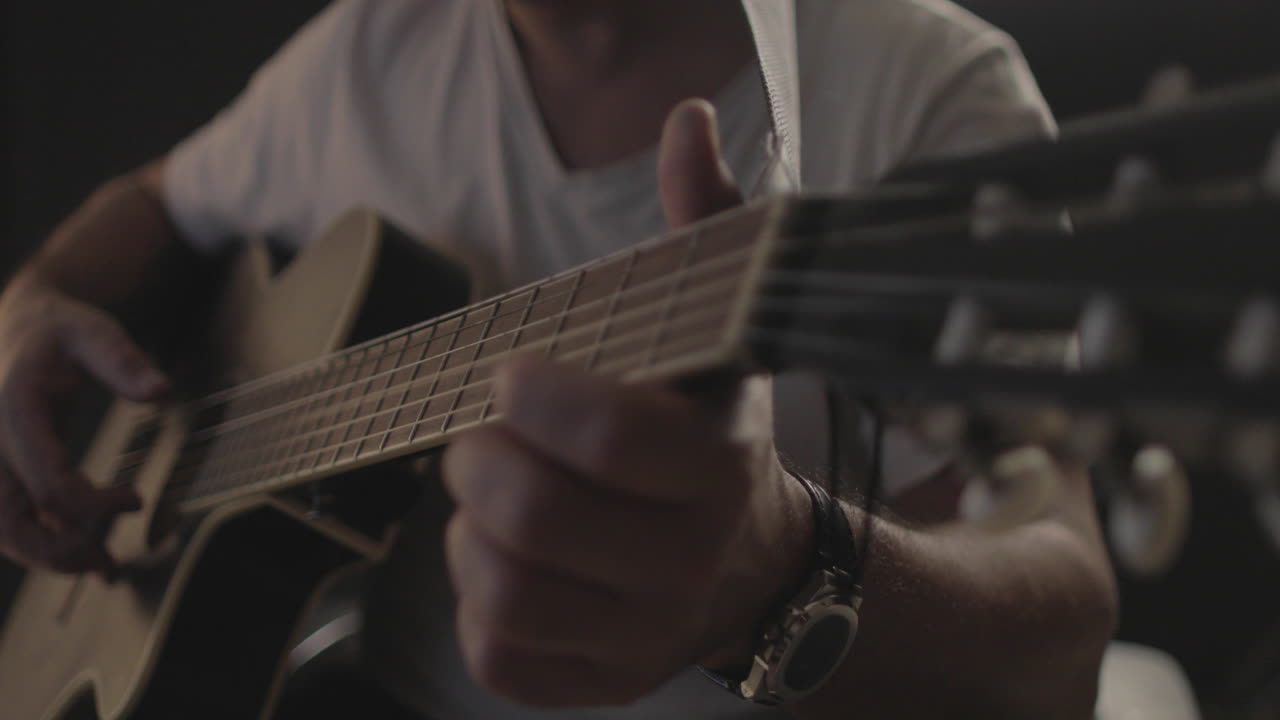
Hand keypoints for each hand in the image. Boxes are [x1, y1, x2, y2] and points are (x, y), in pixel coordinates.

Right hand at [0, 275, 167, 573]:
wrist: (22, 327)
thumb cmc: (61, 330)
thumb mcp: (94, 332)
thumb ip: (123, 361)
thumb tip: (160, 391)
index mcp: (13, 411)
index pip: (46, 481)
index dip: (92, 503)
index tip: (137, 499)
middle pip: (10, 522)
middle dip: (59, 551)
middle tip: (109, 559)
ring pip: (4, 530)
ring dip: (50, 558)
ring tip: (103, 568)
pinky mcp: (0, 473)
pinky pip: (11, 520)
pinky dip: (44, 543)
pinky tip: (85, 556)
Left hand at [441, 100, 813, 706]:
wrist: (754, 567)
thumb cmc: (711, 441)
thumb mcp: (719, 337)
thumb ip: (700, 230)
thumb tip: (686, 125)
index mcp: (714, 470)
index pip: (612, 442)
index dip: (536, 399)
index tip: (510, 375)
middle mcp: (687, 563)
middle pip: (534, 518)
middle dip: (476, 463)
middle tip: (480, 438)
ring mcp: (644, 635)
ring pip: (503, 593)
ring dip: (468, 534)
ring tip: (490, 499)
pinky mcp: (601, 683)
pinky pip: (498, 658)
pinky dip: (474, 603)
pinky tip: (504, 562)